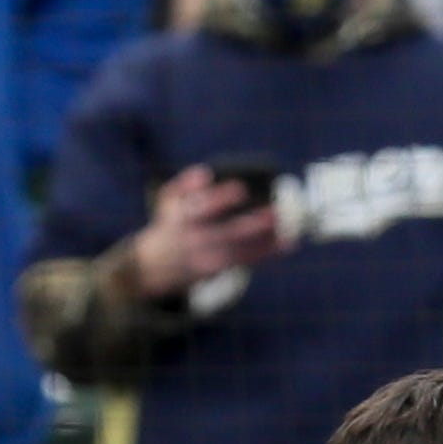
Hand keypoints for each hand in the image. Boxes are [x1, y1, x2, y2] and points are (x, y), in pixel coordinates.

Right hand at [125, 162, 282, 298]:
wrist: (154, 268)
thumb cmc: (170, 225)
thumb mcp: (167, 202)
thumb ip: (184, 185)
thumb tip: (205, 173)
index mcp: (183, 220)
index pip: (202, 208)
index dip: (221, 199)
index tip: (241, 189)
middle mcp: (196, 241)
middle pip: (226, 233)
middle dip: (252, 224)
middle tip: (275, 213)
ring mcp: (207, 258)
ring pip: (241, 250)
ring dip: (266, 241)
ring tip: (288, 229)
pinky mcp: (217, 270)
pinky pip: (246, 261)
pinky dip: (266, 253)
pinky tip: (286, 244)